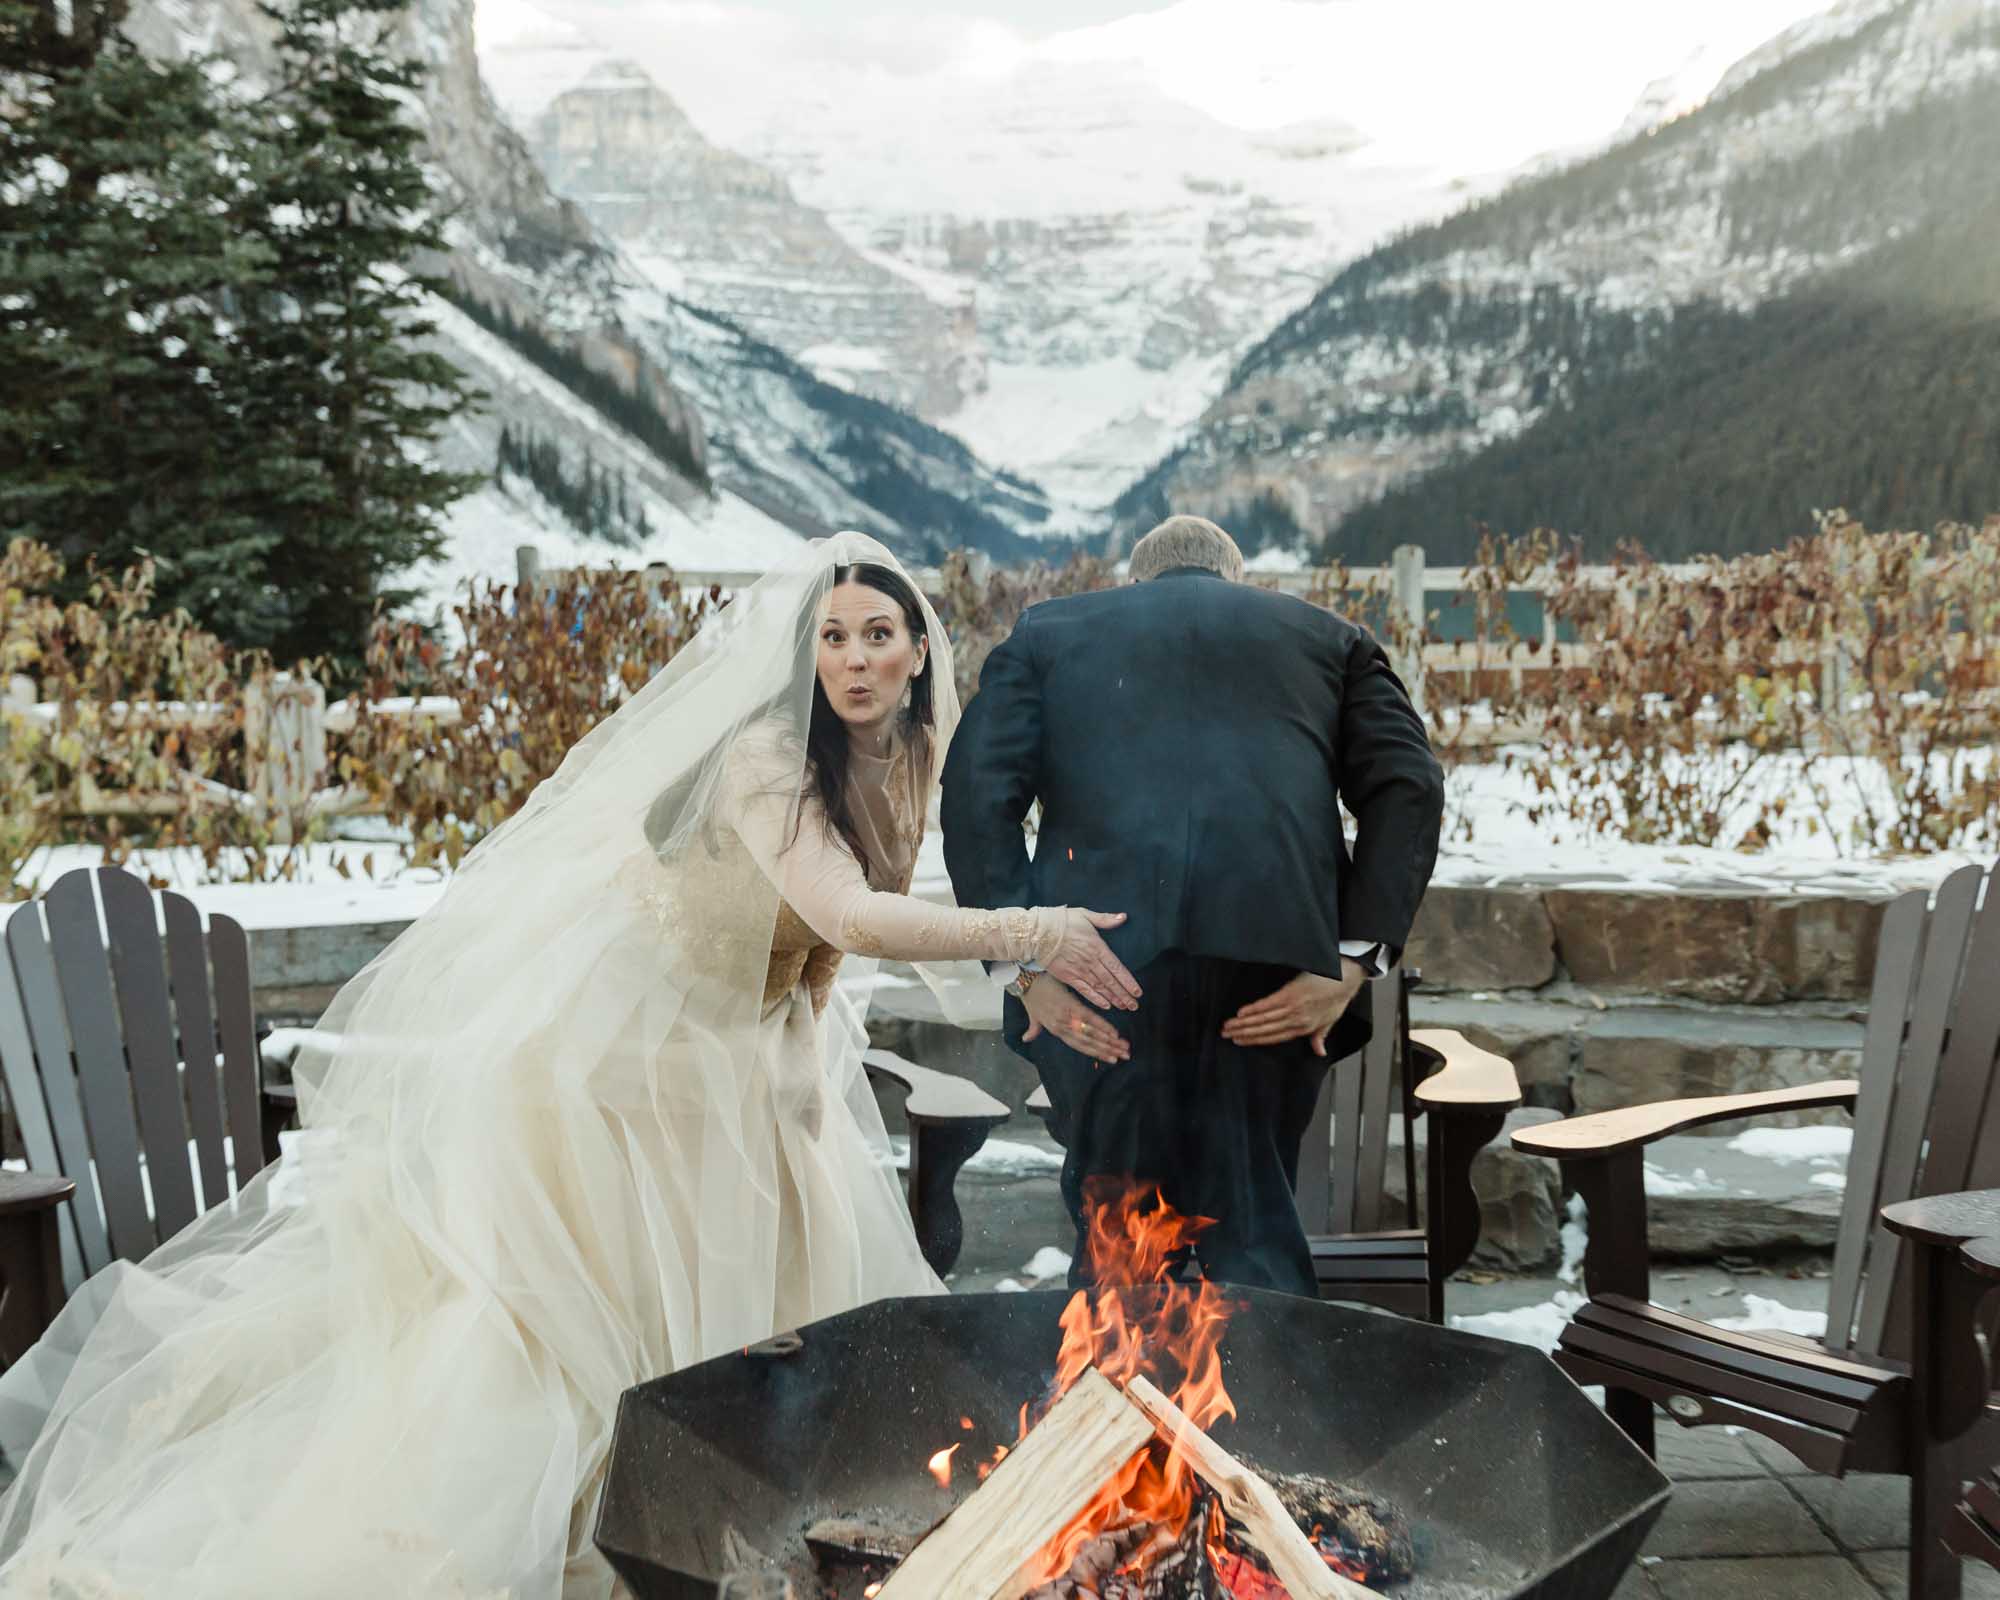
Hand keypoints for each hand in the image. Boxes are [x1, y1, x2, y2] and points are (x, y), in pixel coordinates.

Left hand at [1021, 976, 1130, 1063]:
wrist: (1026, 981)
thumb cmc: (1031, 996)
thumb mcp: (1032, 1015)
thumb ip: (1034, 1029)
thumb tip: (1026, 1039)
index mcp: (1056, 1030)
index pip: (1080, 1046)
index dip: (1097, 1053)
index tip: (1112, 1059)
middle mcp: (1063, 1028)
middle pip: (1089, 1043)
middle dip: (1108, 1051)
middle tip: (1125, 1056)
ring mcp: (1067, 1018)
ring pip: (1091, 1035)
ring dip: (1109, 1042)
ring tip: (1123, 1047)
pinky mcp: (1071, 1006)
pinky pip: (1090, 1018)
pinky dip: (1103, 1026)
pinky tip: (1114, 1032)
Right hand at [1044, 908, 1141, 1011]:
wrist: (1037, 932)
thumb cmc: (1061, 921)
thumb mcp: (1085, 915)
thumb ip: (1106, 919)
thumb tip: (1123, 917)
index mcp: (1097, 947)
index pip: (1117, 968)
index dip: (1128, 981)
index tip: (1138, 991)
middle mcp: (1090, 961)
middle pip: (1111, 981)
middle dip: (1124, 994)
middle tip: (1134, 1005)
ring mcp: (1079, 971)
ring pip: (1100, 988)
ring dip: (1113, 998)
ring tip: (1124, 1007)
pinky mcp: (1068, 977)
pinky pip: (1085, 991)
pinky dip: (1095, 999)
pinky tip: (1105, 1005)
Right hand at [1220, 958, 1367, 1056]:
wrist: (1345, 979)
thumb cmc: (1338, 998)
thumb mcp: (1331, 1021)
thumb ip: (1320, 1037)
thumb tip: (1320, 1053)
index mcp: (1304, 1029)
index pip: (1274, 1037)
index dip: (1255, 1040)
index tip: (1240, 1041)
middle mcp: (1296, 1021)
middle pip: (1265, 1030)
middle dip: (1244, 1033)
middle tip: (1226, 1035)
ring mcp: (1293, 1008)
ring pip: (1263, 1020)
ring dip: (1244, 1023)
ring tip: (1228, 1025)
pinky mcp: (1291, 994)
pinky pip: (1268, 1005)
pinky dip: (1254, 1010)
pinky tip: (1241, 1012)